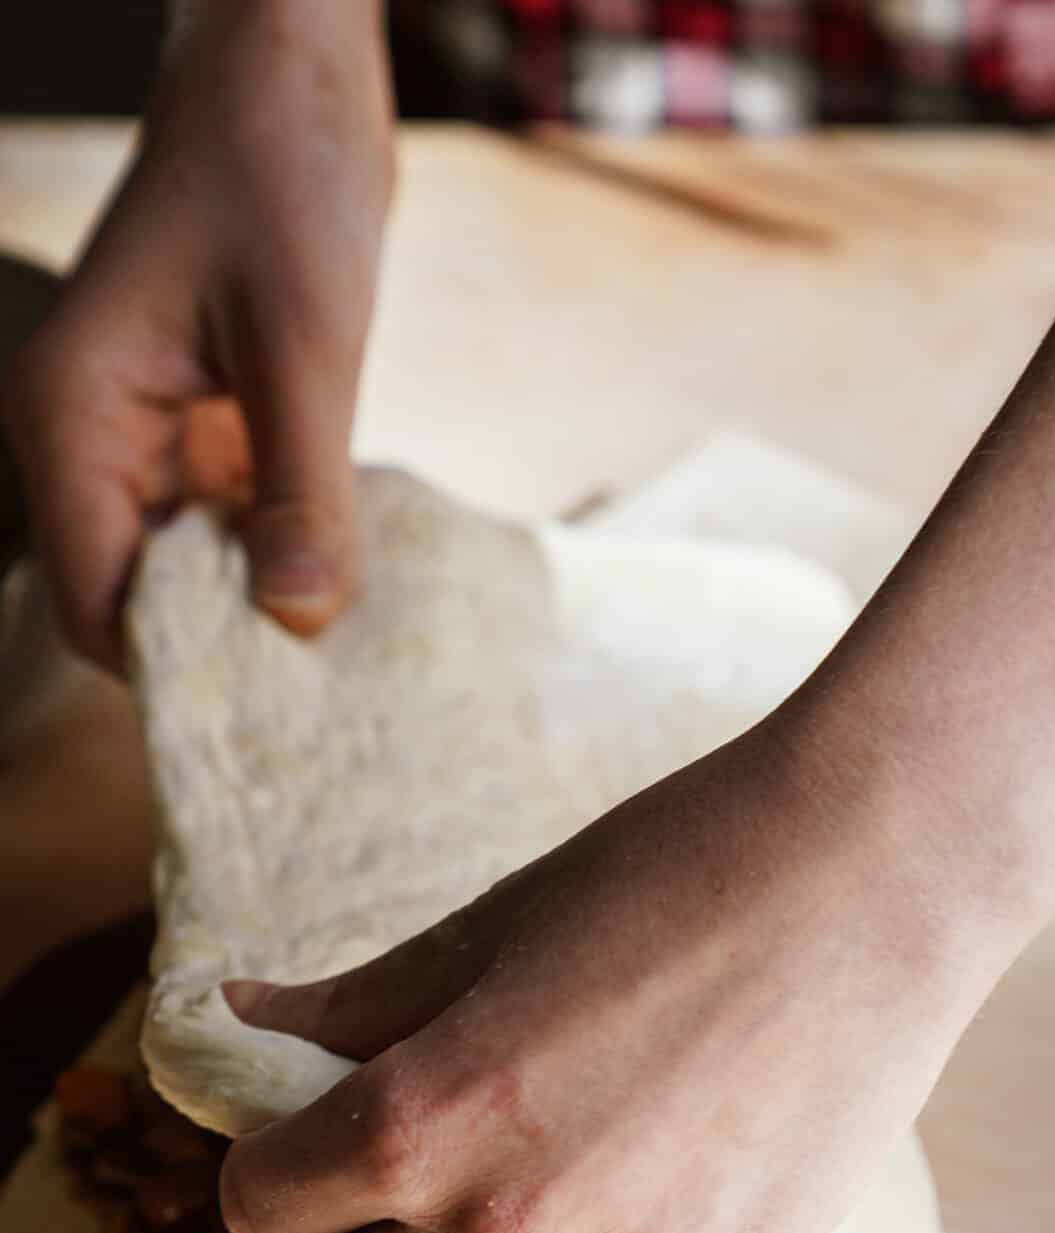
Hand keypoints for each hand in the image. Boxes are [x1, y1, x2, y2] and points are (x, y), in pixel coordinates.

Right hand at [3, 0, 392, 668]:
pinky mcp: (199, 436)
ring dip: (261, 616)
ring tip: (354, 654)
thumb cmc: (281, 173)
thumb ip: (302, 486)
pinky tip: (354, 588)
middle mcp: (86, 443)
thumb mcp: (306, 340)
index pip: (100, 605)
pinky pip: (229, 536)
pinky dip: (282, 564)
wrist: (288, 72)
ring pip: (188, 582)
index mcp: (71, 420)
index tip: (286, 710)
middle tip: (335, 698)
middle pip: (138, 608)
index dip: (184, 671)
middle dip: (227, 655)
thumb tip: (299, 619)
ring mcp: (142, 443)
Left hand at [217, 715, 1022, 1232]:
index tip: (324, 1141)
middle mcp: (499, 1222)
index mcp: (419, 1113)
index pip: (257, 1210)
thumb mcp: (490, 924)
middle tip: (408, 1197)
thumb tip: (228, 1017)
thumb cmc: (674, 870)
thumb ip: (356, 1003)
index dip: (278, 1170)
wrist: (872, 877)